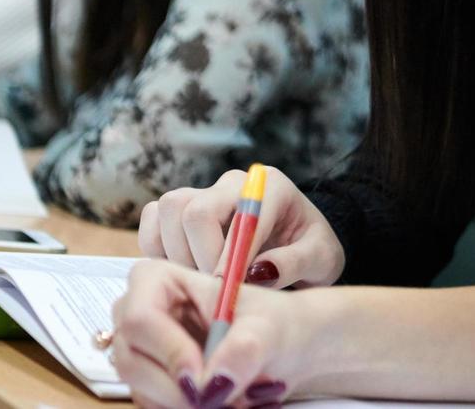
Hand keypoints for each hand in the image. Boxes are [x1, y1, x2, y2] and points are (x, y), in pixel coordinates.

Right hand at [111, 260, 309, 408]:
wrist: (292, 347)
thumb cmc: (278, 323)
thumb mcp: (270, 327)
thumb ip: (245, 348)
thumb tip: (213, 381)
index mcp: (160, 281)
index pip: (140, 318)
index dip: (169, 351)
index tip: (202, 377)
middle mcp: (141, 314)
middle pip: (131, 361)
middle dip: (181, 388)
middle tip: (226, 396)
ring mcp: (143, 351)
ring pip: (143, 391)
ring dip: (191, 403)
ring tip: (238, 393)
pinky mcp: (152, 383)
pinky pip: (155, 407)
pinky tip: (225, 399)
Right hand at [138, 168, 344, 289]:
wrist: (301, 243)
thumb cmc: (312, 250)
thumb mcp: (321, 259)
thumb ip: (294, 264)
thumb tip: (257, 272)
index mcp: (269, 188)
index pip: (236, 216)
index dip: (226, 258)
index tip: (225, 290)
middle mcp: (233, 184)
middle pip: (190, 208)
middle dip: (197, 257)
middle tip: (215, 288)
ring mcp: (204, 193)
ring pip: (167, 212)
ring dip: (175, 254)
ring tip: (202, 281)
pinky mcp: (182, 210)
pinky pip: (153, 222)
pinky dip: (159, 250)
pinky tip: (184, 271)